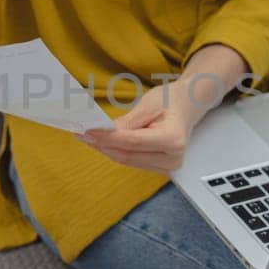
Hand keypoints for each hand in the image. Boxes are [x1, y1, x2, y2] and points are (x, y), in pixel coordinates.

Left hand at [77, 80, 214, 172]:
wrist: (187, 106)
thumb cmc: (171, 101)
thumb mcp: (149, 104)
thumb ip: (128, 122)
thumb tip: (105, 132)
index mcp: (173, 140)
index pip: (132, 142)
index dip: (107, 138)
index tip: (88, 130)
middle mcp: (172, 158)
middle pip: (127, 155)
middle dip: (101, 144)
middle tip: (81, 133)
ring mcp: (166, 166)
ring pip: (126, 160)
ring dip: (105, 149)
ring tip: (86, 136)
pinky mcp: (158, 167)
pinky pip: (130, 161)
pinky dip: (114, 151)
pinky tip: (100, 142)